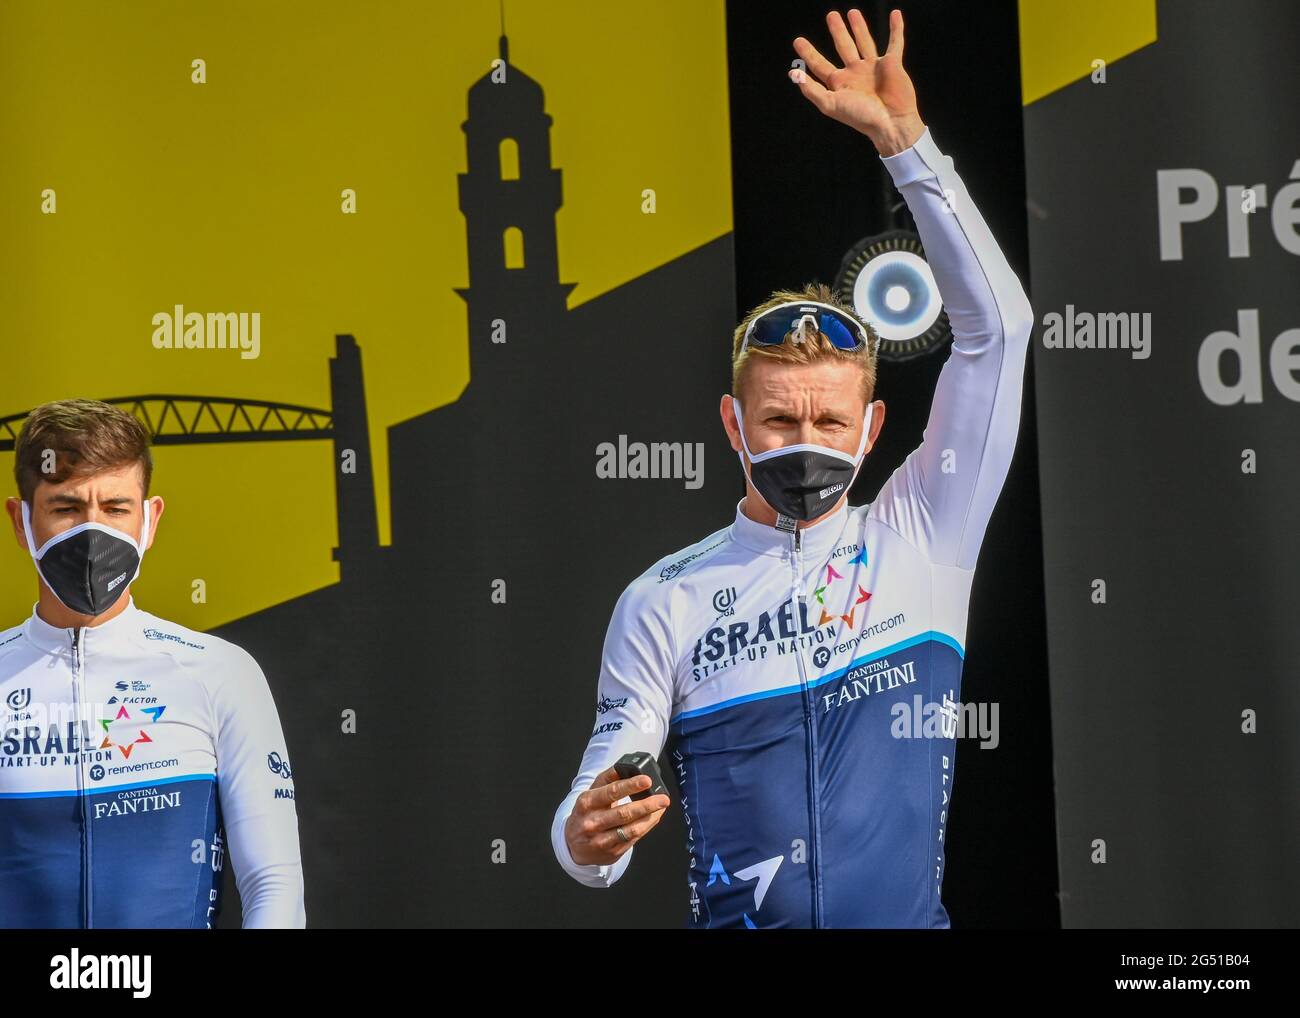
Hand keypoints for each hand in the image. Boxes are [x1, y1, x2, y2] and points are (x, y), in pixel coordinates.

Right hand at [565, 766, 670, 865]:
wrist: (574, 845)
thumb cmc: (587, 813)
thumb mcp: (590, 794)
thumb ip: (608, 779)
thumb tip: (628, 767)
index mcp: (586, 802)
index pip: (611, 792)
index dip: (630, 786)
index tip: (647, 780)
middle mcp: (592, 822)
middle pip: (623, 813)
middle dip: (646, 805)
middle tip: (663, 798)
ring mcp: (601, 840)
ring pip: (630, 829)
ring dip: (650, 817)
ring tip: (661, 807)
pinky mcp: (612, 852)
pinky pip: (633, 839)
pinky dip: (646, 826)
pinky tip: (653, 817)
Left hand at [790, 8, 923, 155]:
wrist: (891, 123)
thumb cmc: (861, 117)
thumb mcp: (831, 105)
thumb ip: (812, 89)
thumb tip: (793, 73)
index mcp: (839, 83)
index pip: (819, 65)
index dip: (808, 53)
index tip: (798, 40)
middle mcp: (855, 73)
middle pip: (843, 47)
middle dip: (837, 31)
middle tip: (831, 15)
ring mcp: (873, 68)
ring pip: (865, 42)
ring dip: (859, 27)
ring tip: (852, 12)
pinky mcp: (892, 63)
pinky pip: (895, 42)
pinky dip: (896, 29)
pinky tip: (895, 14)